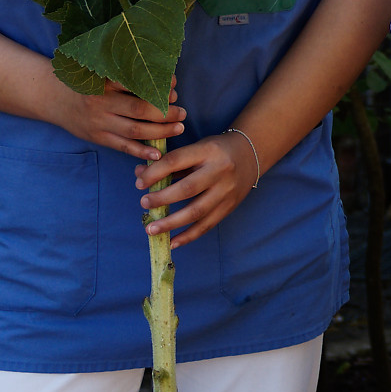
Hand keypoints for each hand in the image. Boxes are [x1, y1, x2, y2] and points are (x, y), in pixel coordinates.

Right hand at [49, 79, 184, 160]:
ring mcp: (99, 122)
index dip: (159, 88)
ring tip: (178, 128)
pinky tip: (157, 154)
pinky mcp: (97, 137)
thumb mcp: (104, 71)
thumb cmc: (89, 81)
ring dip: (160, 131)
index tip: (174, 88)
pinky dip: (141, 152)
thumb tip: (168, 83)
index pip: (138, 85)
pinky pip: (123, 146)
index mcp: (106, 81)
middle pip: (140, 109)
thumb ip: (131, 76)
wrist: (56, 97)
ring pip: (135, 130)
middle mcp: (102, 102)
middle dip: (165, 112)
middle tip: (182, 112)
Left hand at [134, 130, 257, 246]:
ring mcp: (227, 191)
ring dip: (171, 223)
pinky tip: (172, 242)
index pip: (176, 161)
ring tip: (150, 229)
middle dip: (162, 199)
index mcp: (208, 151)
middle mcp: (220, 170)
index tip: (139, 184)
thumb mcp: (196, 149)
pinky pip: (207, 225)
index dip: (154, 173)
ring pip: (197, 211)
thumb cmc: (215, 151)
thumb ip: (169, 163)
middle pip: (187, 189)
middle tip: (144, 204)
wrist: (251, 154)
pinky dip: (188, 236)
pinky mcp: (230, 206)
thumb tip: (139, 175)